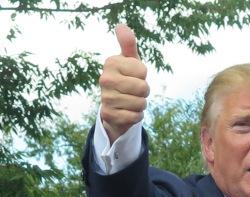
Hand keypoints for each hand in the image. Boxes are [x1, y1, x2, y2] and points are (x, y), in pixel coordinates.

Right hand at [99, 24, 149, 143]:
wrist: (114, 106)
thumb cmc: (126, 78)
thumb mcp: (129, 61)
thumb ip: (128, 44)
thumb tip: (121, 26)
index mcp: (111, 63)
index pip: (143, 70)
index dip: (143, 75)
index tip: (133, 76)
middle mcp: (104, 79)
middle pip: (143, 88)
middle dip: (144, 92)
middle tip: (134, 91)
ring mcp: (105, 98)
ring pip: (140, 103)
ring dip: (140, 105)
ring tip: (130, 101)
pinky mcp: (108, 115)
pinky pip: (135, 117)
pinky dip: (136, 116)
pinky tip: (127, 112)